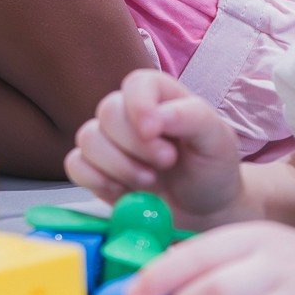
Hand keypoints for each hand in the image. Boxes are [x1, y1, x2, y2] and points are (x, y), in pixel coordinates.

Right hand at [66, 68, 246, 225]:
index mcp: (160, 96)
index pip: (136, 83)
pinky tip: (125, 192)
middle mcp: (129, 114)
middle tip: (166, 162)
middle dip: (136, 145)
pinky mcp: (95, 170)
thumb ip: (193, 117)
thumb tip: (158, 116)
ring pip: (88, 139)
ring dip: (119, 166)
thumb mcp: (217, 140)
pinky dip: (98, 181)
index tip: (154, 131)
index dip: (139, 105)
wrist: (205, 210)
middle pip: (108, 112)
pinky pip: (76, 166)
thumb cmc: (211, 168)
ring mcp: (109, 142)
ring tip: (149, 182)